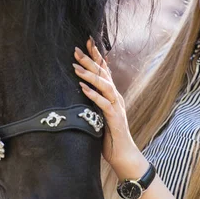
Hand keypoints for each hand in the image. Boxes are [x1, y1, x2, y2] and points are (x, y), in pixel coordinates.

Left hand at [73, 40, 147, 178]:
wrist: (123, 155)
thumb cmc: (109, 137)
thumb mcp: (98, 115)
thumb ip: (94, 102)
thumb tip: (79, 91)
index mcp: (112, 95)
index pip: (104, 72)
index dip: (97, 57)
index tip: (87, 43)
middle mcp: (116, 98)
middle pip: (104, 74)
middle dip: (90, 60)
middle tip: (76, 49)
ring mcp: (117, 107)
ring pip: (104, 86)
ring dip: (90, 76)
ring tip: (76, 67)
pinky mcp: (115, 119)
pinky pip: (104, 104)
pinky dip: (93, 95)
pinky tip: (83, 88)